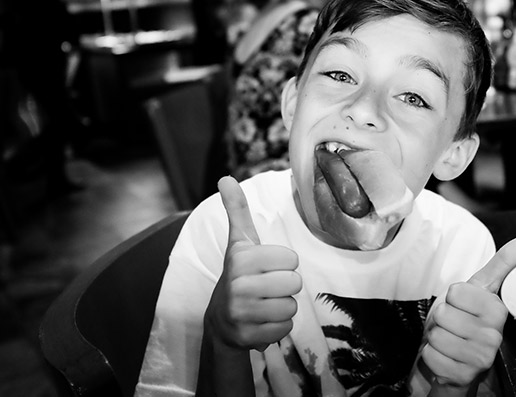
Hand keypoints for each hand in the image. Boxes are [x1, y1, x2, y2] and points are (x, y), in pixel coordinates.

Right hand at [204, 176, 301, 350]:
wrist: (220, 319)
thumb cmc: (240, 274)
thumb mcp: (240, 242)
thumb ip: (237, 210)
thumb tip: (225, 178)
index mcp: (242, 259)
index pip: (292, 260)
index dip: (285, 264)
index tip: (267, 268)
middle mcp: (238, 285)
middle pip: (295, 283)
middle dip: (286, 286)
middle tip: (267, 288)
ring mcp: (241, 313)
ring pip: (292, 307)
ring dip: (283, 307)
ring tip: (264, 304)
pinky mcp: (248, 337)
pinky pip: (284, 329)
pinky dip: (278, 327)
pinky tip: (261, 322)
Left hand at [422, 236, 515, 392]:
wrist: (457, 359)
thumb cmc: (466, 320)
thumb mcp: (480, 289)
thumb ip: (501, 264)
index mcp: (497, 311)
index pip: (456, 291)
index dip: (453, 297)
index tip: (463, 306)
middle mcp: (493, 337)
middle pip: (444, 313)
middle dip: (442, 319)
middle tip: (454, 325)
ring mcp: (479, 359)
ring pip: (436, 335)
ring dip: (436, 337)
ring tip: (450, 340)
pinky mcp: (462, 377)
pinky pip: (431, 356)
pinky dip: (431, 356)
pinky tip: (446, 357)